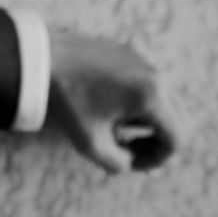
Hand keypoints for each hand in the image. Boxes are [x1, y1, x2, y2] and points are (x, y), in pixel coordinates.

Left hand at [46, 28, 182, 173]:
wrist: (40, 58)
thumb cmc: (65, 100)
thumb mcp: (90, 143)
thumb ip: (118, 163)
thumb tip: (130, 163)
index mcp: (151, 97)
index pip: (176, 139)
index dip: (156, 160)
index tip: (129, 162)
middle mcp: (155, 75)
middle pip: (177, 119)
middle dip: (156, 140)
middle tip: (125, 147)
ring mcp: (144, 61)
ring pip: (164, 101)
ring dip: (147, 121)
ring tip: (114, 126)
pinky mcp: (130, 53)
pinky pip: (148, 84)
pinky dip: (138, 102)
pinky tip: (107, 106)